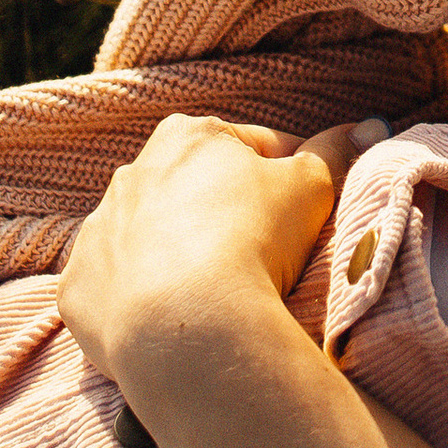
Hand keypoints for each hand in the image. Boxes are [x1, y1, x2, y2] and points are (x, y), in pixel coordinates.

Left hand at [58, 111, 376, 401]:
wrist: (187, 322)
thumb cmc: (254, 240)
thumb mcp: (314, 187)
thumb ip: (338, 151)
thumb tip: (371, 125)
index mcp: (187, 136)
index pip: (251, 147)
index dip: (286, 178)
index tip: (306, 214)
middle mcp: (130, 174)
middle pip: (192, 192)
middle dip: (223, 216)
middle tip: (263, 257)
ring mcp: (96, 233)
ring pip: (147, 240)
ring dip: (176, 257)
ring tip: (217, 295)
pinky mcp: (76, 289)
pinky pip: (112, 289)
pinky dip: (139, 301)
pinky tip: (172, 321)